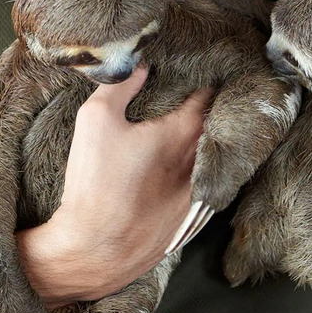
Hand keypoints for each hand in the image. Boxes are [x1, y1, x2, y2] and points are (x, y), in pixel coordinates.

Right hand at [29, 66, 211, 302]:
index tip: (198, 67)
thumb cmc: (95, 183)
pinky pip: (205, 184)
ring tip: (189, 130)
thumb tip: (138, 63)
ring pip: (213, 156)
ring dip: (205, 141)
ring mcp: (200, 191)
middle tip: (195, 94)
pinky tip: (181, 170)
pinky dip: (199, 171)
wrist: (97, 249)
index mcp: (184, 131)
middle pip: (216, 123)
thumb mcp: (96, 120)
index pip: (209, 92)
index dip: (204, 77)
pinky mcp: (192, 216)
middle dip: (209, 107)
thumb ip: (120, 85)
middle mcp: (201, 160)